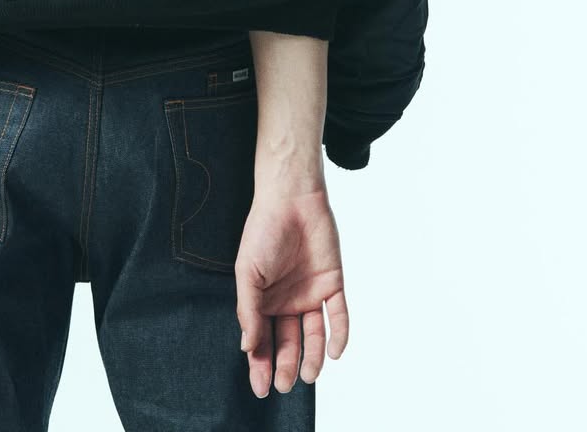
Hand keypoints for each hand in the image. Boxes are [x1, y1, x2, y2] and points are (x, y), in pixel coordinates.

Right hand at [235, 183, 348, 397]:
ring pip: (314, 335)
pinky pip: (338, 316)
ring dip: (313, 357)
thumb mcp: (247, 272)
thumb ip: (248, 310)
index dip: (260, 364)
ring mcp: (310, 294)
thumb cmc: (263, 231)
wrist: (292, 199)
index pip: (261, 340)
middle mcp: (286, 302)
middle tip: (283, 385)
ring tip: (309, 375)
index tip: (261, 388)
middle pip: (287, 342)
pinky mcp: (333, 284)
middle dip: (285, 365)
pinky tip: (335, 353)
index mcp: (263, 300)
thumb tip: (247, 347)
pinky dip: (339, 335)